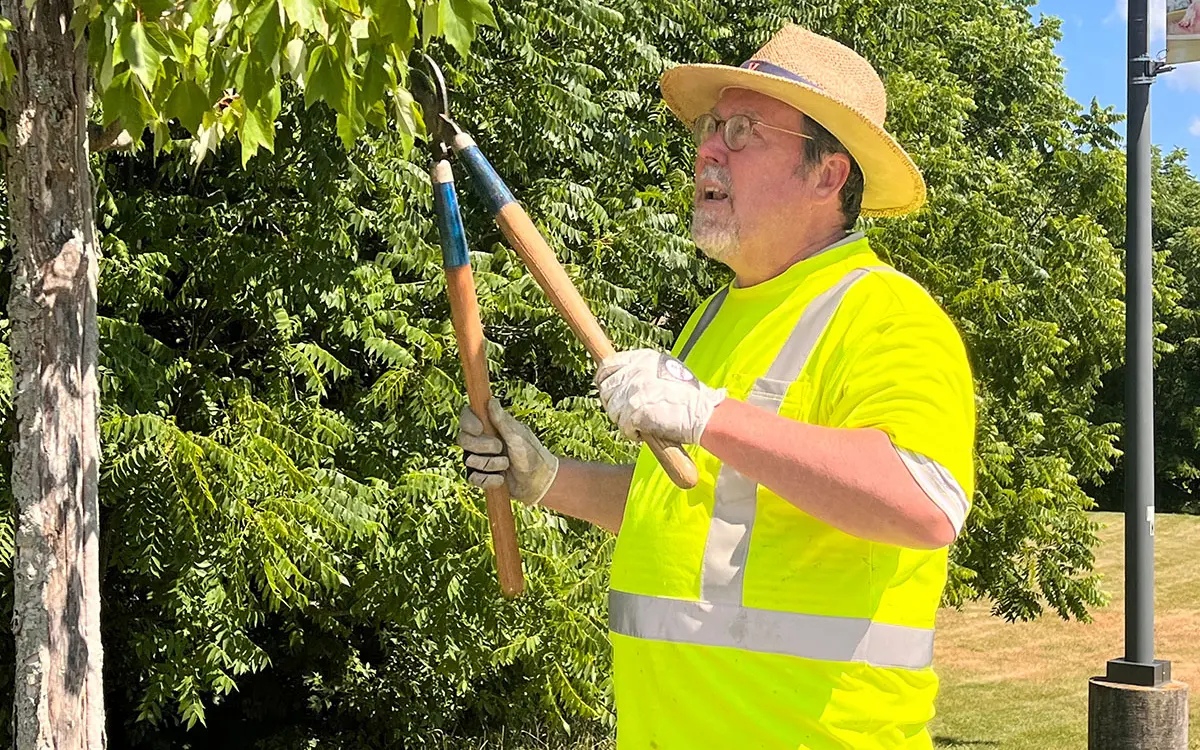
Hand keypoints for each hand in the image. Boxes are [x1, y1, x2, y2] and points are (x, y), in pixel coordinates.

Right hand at [457, 399, 559, 505]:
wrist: (538, 481)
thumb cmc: (532, 453)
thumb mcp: (518, 435)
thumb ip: (502, 420)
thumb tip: (491, 400)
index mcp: (489, 426)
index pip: (466, 417)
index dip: (468, 422)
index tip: (480, 429)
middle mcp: (481, 440)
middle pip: (463, 439)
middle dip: (481, 446)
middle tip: (499, 448)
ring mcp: (479, 459)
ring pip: (469, 460)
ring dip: (491, 464)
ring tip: (506, 465)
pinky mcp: (480, 476)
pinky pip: (473, 478)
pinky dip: (489, 479)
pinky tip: (501, 479)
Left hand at [594, 348, 725, 444]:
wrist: (703, 414)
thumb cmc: (691, 399)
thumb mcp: (668, 372)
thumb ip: (644, 373)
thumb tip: (620, 380)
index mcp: (643, 358)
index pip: (608, 365)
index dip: (603, 379)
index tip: (607, 390)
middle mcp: (636, 370)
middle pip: (607, 388)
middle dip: (613, 403)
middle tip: (627, 414)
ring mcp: (634, 389)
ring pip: (612, 409)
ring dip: (623, 420)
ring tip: (640, 424)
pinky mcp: (635, 409)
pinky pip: (623, 425)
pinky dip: (631, 433)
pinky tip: (644, 432)